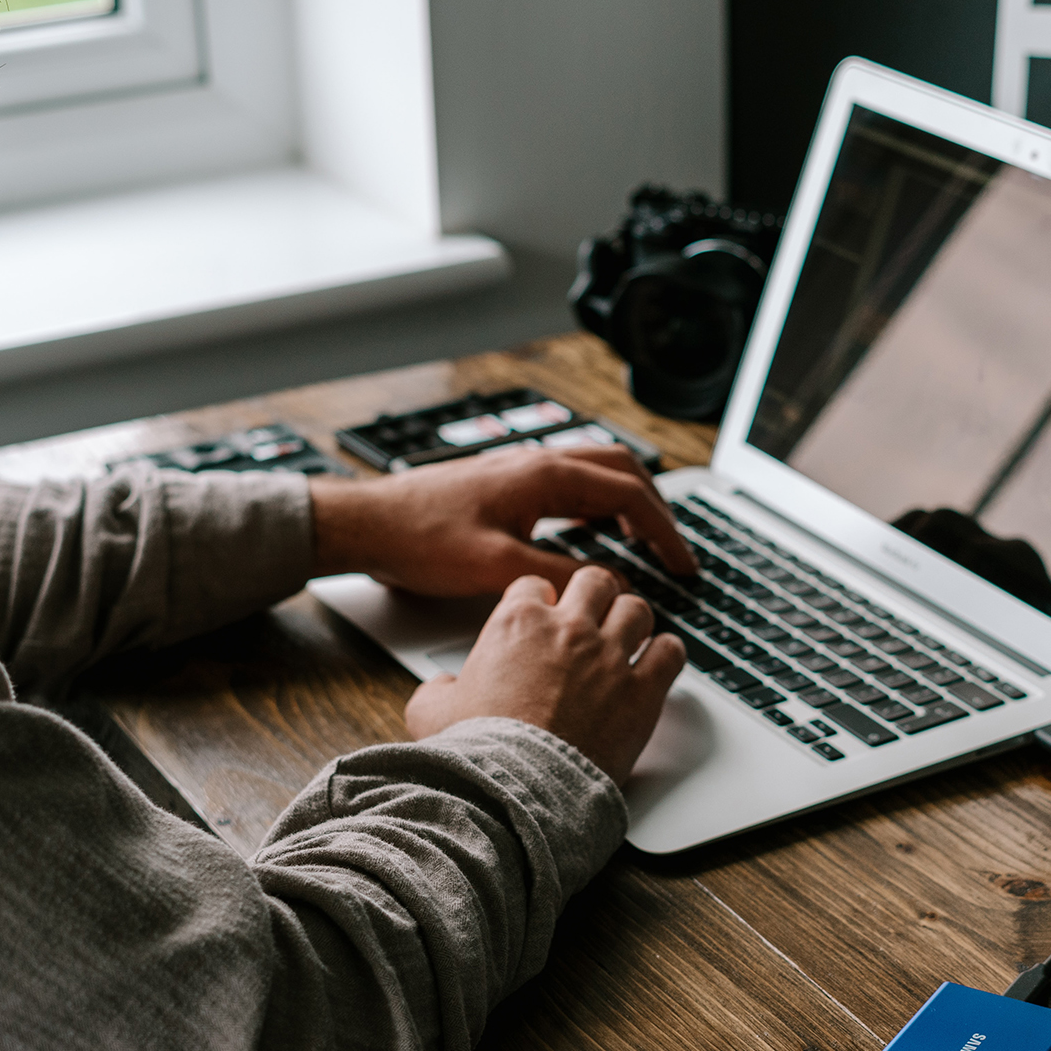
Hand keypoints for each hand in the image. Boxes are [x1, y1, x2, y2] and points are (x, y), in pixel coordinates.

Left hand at [308, 445, 696, 594]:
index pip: (629, 493)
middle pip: (622, 471)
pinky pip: (570, 484)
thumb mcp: (494, 569)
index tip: (683, 564)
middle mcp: (537, 463)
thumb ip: (558, 577)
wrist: (367, 524)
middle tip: (674, 551)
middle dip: (657, 509)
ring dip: (629, 502)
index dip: (664, 532)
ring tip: (646, 541)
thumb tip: (609, 587)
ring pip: (597, 473)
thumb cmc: (419, 539)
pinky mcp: (506, 483)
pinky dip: (598, 505)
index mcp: (543, 475)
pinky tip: (594, 533)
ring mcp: (522, 470)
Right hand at [404, 567, 685, 783]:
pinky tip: (658, 664)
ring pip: (636, 609)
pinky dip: (666, 654)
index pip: (535, 584)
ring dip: (632, 622)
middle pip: (595, 582)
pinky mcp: (642, 691)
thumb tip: (442, 687)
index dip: (539, 600)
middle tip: (593, 616)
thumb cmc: (475, 752)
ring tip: (628, 639)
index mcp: (517, 623)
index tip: (544, 615)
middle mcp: (568, 629)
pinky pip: (670, 652)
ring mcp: (609, 657)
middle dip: (594, 596)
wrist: (515, 789)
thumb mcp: (431, 712)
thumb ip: (438, 688)